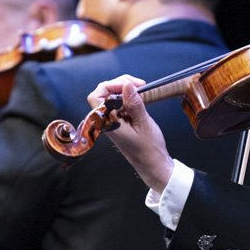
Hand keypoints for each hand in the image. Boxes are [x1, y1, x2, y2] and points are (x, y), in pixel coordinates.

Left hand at [85, 75, 173, 192]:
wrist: (153, 165)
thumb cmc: (148, 149)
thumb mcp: (143, 123)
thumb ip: (134, 103)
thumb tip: (127, 85)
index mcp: (107, 123)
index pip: (96, 96)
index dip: (111, 86)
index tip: (129, 84)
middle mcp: (106, 121)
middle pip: (103, 93)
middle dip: (120, 84)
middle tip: (139, 85)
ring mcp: (112, 121)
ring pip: (112, 97)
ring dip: (125, 90)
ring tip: (142, 89)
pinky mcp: (120, 121)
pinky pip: (119, 104)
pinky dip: (129, 97)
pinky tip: (141, 97)